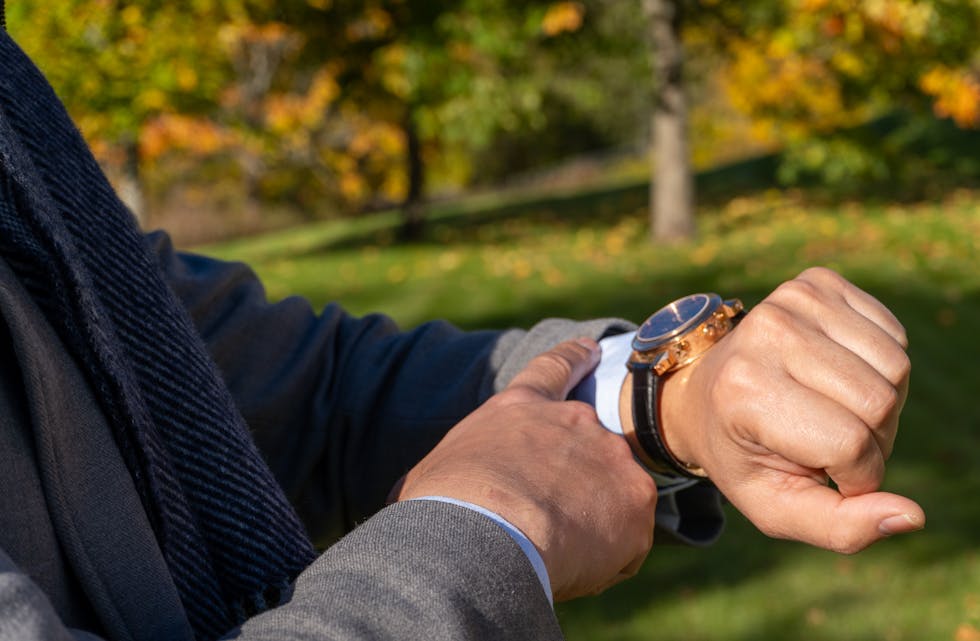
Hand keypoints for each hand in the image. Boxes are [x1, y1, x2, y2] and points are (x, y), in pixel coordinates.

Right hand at [396, 338, 657, 601]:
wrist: (484, 534)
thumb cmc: (444, 505)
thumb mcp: (435, 472)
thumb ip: (457, 471)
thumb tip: (437, 494)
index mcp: (521, 408)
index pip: (553, 369)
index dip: (575, 357)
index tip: (592, 349)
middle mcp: (573, 421)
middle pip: (590, 445)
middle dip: (581, 477)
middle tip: (556, 516)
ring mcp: (610, 454)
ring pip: (612, 493)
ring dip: (596, 519)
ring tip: (559, 548)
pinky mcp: (636, 496)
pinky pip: (630, 536)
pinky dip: (612, 555)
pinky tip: (577, 564)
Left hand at [660, 267, 923, 553]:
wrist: (705, 392)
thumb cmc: (742, 453)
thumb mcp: (774, 506)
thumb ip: (841, 528)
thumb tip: (913, 517)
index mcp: (745, 391)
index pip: (850, 444)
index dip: (855, 474)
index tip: (821, 472)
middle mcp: (766, 333)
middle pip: (881, 402)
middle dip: (872, 437)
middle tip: (824, 439)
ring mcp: (790, 299)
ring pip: (897, 367)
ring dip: (879, 402)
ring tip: (830, 407)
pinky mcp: (816, 281)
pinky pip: (894, 334)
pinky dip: (879, 365)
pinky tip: (836, 374)